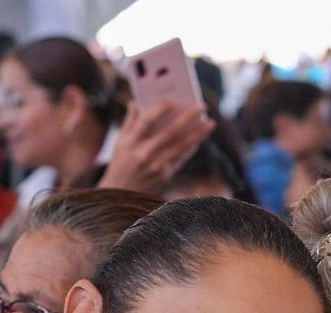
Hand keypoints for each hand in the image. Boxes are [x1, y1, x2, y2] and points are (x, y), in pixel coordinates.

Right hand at [97, 99, 214, 195]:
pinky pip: (182, 157)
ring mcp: (156, 165)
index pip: (146, 122)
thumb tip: (135, 102)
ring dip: (198, 134)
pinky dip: (192, 146)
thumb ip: (129, 122)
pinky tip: (201, 137)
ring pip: (181, 146)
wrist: (122, 194)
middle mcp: (144, 153)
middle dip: (188, 118)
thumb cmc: (121, 163)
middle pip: (170, 132)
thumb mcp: (120, 143)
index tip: (172, 100)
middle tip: (202, 105)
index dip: (159, 110)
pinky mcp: (166, 175)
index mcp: (130, 142)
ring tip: (210, 122)